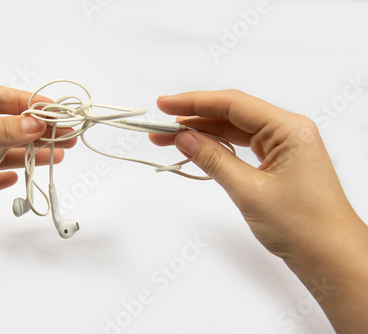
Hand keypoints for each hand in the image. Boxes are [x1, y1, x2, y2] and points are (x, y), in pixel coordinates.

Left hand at [0, 85, 74, 243]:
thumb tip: (35, 124)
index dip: (27, 103)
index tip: (54, 111)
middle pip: (5, 128)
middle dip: (36, 131)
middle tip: (65, 135)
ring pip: (0, 155)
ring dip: (27, 155)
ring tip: (56, 156)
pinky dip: (1, 181)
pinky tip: (16, 177)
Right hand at [150, 90, 367, 332]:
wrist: (330, 258)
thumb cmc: (303, 227)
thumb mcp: (249, 191)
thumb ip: (213, 159)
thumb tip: (184, 138)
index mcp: (289, 129)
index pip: (233, 104)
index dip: (194, 102)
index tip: (164, 105)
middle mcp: (288, 131)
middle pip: (232, 114)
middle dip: (194, 118)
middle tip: (160, 126)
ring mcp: (284, 146)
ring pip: (235, 130)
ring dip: (203, 133)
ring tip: (169, 139)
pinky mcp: (279, 162)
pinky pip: (242, 146)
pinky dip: (218, 148)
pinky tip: (197, 149)